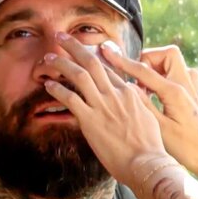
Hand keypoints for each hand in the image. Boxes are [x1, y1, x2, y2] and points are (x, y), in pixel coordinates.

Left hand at [42, 32, 172, 188]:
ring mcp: (102, 106)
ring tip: (48, 58)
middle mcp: (115, 94)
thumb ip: (137, 103)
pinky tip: (49, 85)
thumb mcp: (148, 118)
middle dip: (74, 47)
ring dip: (61, 63)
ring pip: (79, 75)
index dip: (94, 56)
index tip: (84, 49)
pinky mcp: (90, 120)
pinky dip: (58, 89)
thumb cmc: (149, 147)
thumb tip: (132, 95)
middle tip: (60, 36)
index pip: (109, 68)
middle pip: (92, 62)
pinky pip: (70, 99)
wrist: (146, 162)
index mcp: (130, 92)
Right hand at [102, 45, 197, 193]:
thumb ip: (142, 104)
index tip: (107, 51)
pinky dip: (163, 78)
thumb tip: (126, 85)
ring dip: (156, 70)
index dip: (123, 61)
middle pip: (166, 54)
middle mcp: (185, 84)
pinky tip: (156, 96)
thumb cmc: (185, 147)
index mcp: (174, 91)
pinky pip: (176, 74)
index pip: (144, 69)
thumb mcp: (159, 127)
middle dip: (149, 60)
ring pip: (172, 63)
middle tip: (138, 80)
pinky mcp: (192, 94)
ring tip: (145, 90)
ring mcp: (191, 87)